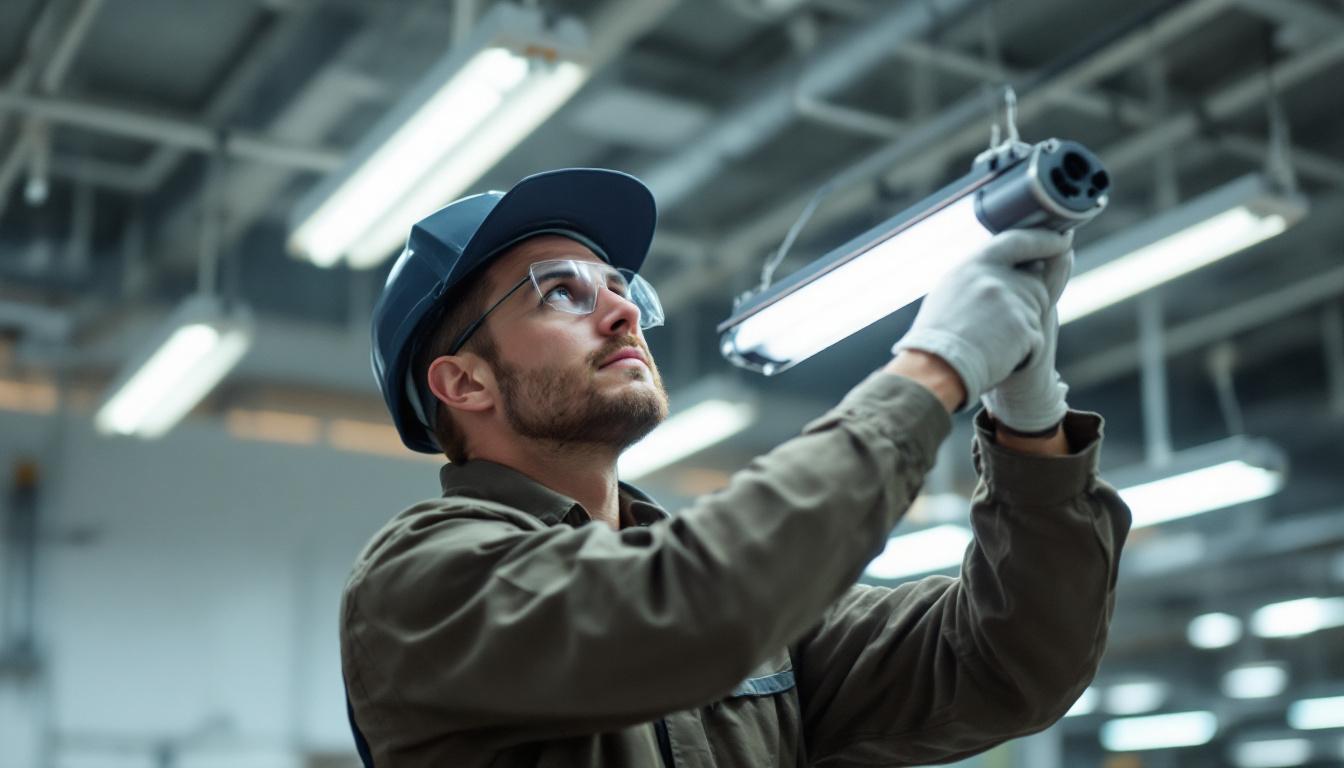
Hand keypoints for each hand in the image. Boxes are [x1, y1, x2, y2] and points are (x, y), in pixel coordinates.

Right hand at [892, 229, 1072, 408]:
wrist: (935, 370)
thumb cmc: (935, 338)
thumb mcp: (949, 292)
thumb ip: (980, 276)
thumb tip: (1011, 268)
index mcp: (974, 264)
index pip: (1018, 240)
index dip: (1044, 240)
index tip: (1063, 240)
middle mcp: (995, 276)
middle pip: (1034, 285)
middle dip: (1026, 307)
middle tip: (994, 331)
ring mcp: (1012, 300)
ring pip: (1036, 313)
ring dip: (1020, 333)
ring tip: (989, 344)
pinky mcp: (1024, 326)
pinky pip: (1035, 340)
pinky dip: (1022, 354)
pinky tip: (997, 357)